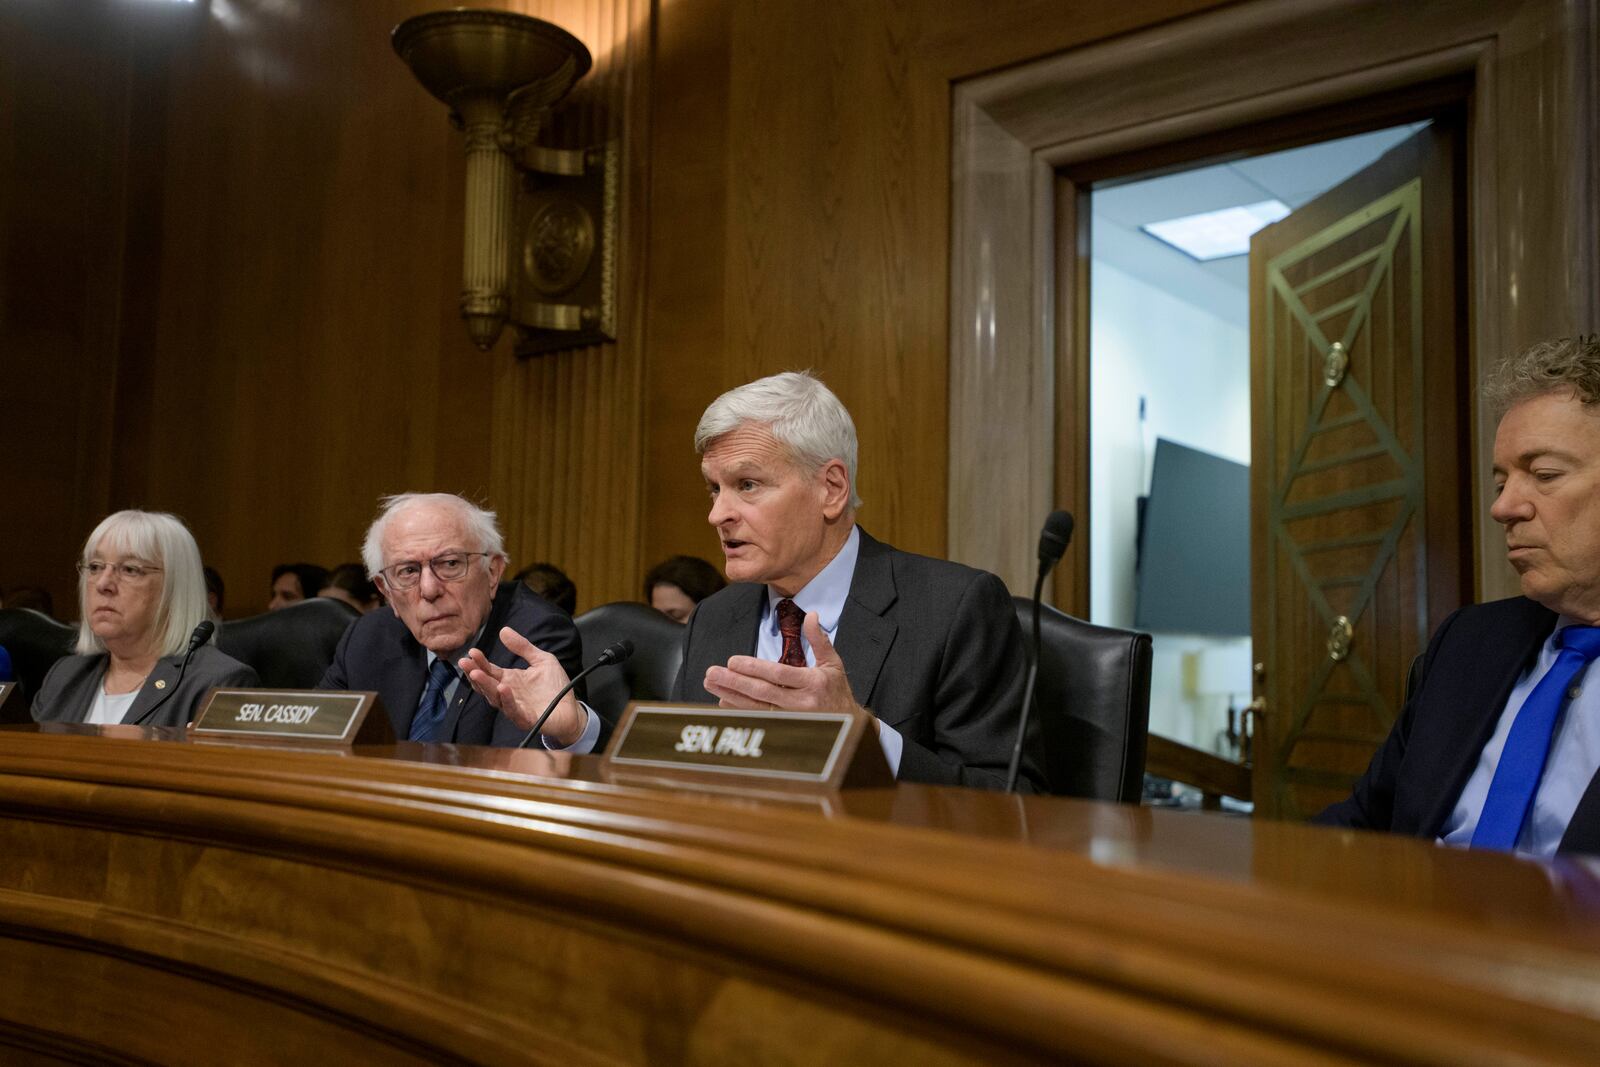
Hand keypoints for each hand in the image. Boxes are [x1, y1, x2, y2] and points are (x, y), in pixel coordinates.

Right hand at [459, 627, 584, 746]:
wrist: (572, 709)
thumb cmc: (556, 687)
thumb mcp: (541, 660)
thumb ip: (523, 647)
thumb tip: (504, 630)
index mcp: (510, 680)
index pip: (490, 670)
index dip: (480, 662)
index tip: (472, 651)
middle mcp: (508, 694)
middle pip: (487, 684)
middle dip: (474, 673)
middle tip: (464, 662)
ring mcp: (516, 707)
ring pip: (495, 698)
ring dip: (485, 686)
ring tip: (476, 674)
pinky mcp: (526, 719)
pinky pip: (514, 711)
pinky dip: (507, 700)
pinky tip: (503, 688)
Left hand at [703, 612, 861, 712]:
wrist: (848, 725)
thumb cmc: (837, 690)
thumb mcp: (833, 663)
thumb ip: (819, 639)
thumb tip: (811, 615)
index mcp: (813, 683)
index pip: (779, 674)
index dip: (754, 668)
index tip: (733, 661)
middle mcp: (802, 703)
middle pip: (763, 692)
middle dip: (734, 682)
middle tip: (712, 673)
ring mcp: (792, 719)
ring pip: (756, 708)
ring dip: (730, 695)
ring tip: (711, 683)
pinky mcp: (785, 728)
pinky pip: (758, 719)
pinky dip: (739, 710)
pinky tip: (723, 700)